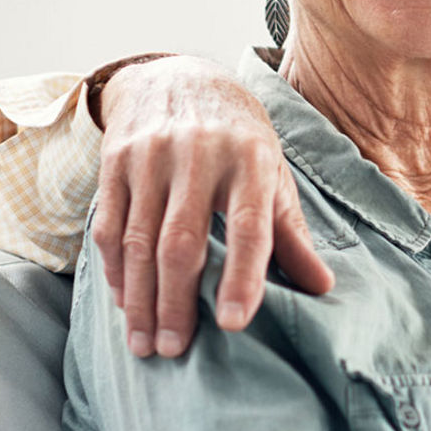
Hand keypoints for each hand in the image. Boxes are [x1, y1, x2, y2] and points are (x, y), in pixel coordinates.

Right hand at [89, 56, 333, 357]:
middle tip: (174, 351)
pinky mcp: (115, 160)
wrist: (182, 78)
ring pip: (138, 240)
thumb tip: (322, 287)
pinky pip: (108, 225)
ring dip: (140, 299)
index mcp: (251, 160)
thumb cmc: (239, 140)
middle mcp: (199, 155)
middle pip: (182, 241)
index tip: (234, 325)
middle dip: (176, 303)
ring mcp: (151, 156)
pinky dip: (115, 270)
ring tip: (145, 344)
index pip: (249, 226)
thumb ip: (292, 234)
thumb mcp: (274, 176)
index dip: (242, 277)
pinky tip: (125, 303)